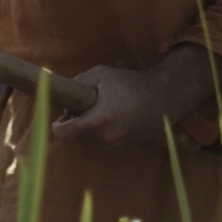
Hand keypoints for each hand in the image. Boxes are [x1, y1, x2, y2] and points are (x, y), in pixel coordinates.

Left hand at [49, 45, 221, 147]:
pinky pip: (106, 140)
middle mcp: (108, 137)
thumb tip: (65, 99)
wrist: (164, 97)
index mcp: (100, 120)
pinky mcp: (126, 147)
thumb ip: (77, 84)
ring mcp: (118, 144)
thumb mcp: (100, 74)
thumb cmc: (130, 83)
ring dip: (92, 126)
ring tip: (106, 108)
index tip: (57, 121)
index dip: (57, 127)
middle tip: (85, 105)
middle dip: (77, 121)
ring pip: (92, 138)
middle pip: (78, 134)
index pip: (66, 134)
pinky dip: (105, 130)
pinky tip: (117, 115)